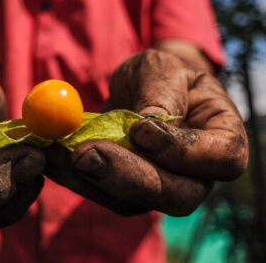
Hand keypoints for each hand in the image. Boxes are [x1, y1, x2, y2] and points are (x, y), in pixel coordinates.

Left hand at [45, 50, 247, 215]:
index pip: (221, 158)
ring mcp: (159, 188)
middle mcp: (196, 174)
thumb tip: (147, 126)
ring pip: (131, 201)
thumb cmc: (161, 76)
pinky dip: (73, 176)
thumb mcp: (162, 71)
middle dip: (127, 177)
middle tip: (85, 154)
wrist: (139, 89)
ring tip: (59, 152)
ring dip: (90, 179)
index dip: (184, 151)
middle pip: (176, 195)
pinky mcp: (124, 191)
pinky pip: (101, 193)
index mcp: (221, 139)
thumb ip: (160, 95)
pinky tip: (51, 157)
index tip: (141, 130)